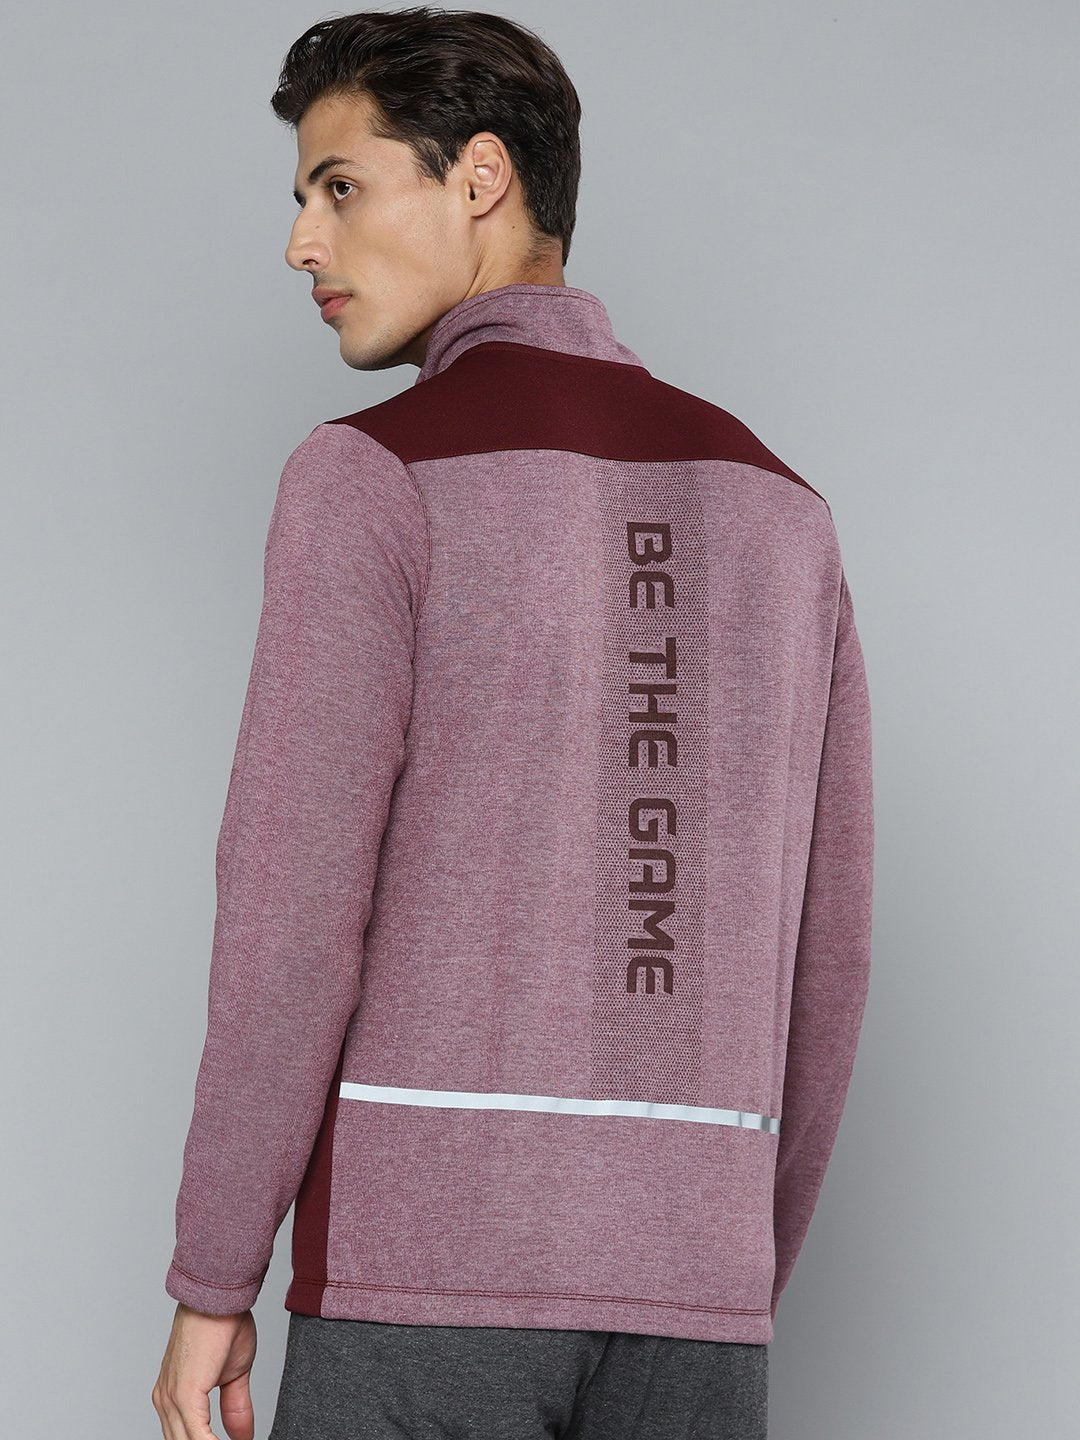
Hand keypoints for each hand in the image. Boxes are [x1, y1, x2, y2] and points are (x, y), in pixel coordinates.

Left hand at [151, 1303, 257, 1439]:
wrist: (220, 1297)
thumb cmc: (222, 1324)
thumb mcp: (234, 1374)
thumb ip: (235, 1407)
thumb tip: (242, 1437)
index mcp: (173, 1396)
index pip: (184, 1437)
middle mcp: (166, 1400)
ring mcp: (171, 1399)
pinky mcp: (184, 1395)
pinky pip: (197, 1436)